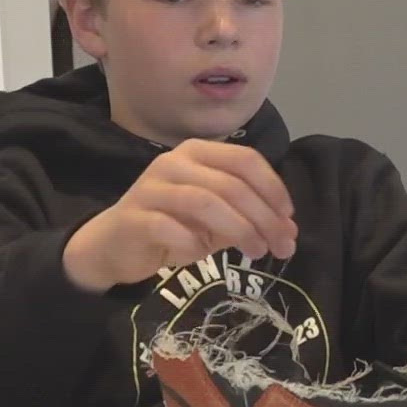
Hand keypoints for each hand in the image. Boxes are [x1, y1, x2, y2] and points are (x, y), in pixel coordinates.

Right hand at [62, 139, 297, 291]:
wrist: (116, 244)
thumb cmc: (173, 226)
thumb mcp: (219, 222)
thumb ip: (251, 219)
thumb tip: (290, 231)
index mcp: (198, 152)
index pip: (246, 160)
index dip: (273, 189)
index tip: (288, 219)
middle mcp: (174, 162)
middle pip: (231, 184)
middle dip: (263, 217)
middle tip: (280, 246)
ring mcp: (151, 187)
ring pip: (205, 202)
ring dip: (238, 229)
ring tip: (256, 251)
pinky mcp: (134, 216)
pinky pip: (170, 228)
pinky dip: (193, 243)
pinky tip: (200, 253)